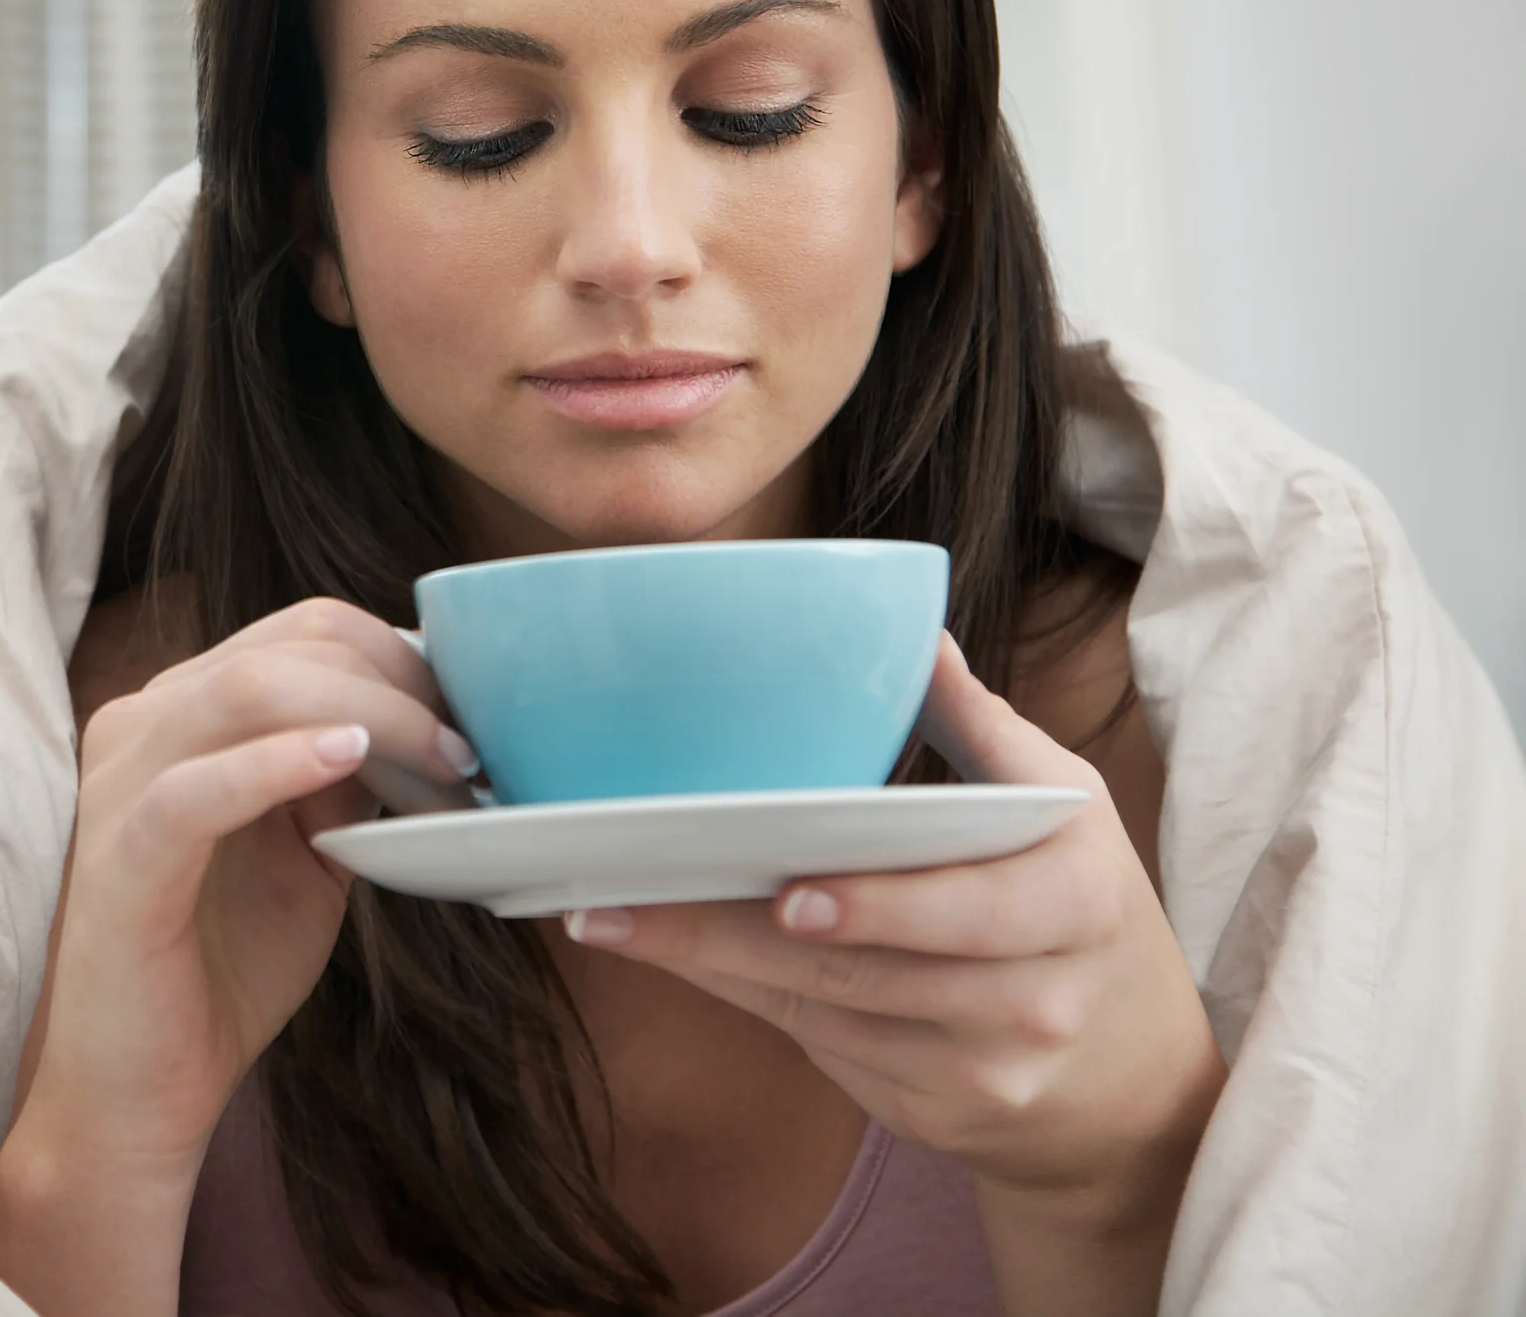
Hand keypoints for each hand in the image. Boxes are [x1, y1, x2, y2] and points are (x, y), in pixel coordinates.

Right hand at [0, 597, 473, 1316]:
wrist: (139, 1091)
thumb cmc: (222, 968)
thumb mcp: (308, 854)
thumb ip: (346, 780)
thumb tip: (423, 727)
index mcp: (184, 710)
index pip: (302, 631)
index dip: (401, 659)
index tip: (472, 721)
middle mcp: (141, 722)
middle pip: (287, 644)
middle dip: (399, 683)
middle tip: (471, 750)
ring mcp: (120, 782)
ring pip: (247, 688)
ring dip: (368, 713)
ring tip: (438, 763)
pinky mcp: (119, 856)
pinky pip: (196, 786)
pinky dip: (279, 762)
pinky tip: (347, 760)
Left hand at [563, 634, 1223, 1301]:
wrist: (1136, 1085)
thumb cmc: (1080, 909)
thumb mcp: (1064, 810)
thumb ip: (983, 727)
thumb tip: (916, 634)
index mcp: (1075, 903)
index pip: (971, 911)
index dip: (880, 906)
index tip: (788, 894)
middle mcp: (1036, 999)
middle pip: (863, 972)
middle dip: (731, 936)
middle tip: (625, 901)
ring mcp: (986, 1072)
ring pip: (823, 1016)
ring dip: (712, 966)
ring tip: (616, 918)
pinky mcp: (935, 1115)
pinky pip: (823, 1053)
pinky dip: (748, 1003)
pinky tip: (679, 958)